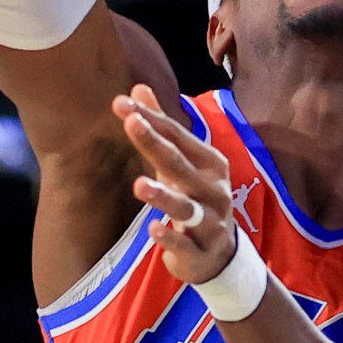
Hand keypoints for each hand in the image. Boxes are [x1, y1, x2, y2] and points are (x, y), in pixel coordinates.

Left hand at [117, 83, 240, 283]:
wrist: (220, 255)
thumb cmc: (196, 199)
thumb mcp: (182, 163)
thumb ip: (161, 127)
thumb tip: (138, 88)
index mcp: (210, 163)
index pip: (178, 136)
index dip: (151, 119)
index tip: (122, 103)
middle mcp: (214, 189)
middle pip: (179, 164)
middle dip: (155, 143)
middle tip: (130, 122)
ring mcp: (210, 221)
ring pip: (185, 206)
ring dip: (163, 196)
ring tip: (139, 185)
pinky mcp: (200, 251)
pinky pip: (185, 243)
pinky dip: (170, 237)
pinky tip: (153, 229)